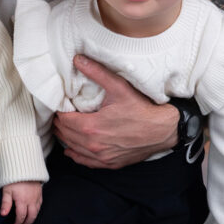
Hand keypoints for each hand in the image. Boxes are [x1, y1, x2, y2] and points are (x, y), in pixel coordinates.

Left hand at [0, 181, 42, 223]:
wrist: (24, 167)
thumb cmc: (14, 178)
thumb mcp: (7, 190)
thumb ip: (6, 203)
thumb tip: (3, 214)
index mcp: (22, 201)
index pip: (21, 216)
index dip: (17, 223)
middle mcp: (31, 201)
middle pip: (31, 217)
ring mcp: (37, 197)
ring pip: (37, 212)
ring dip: (32, 218)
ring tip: (26, 221)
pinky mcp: (40, 193)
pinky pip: (40, 205)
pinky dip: (37, 211)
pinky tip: (33, 211)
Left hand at [52, 55, 177, 168]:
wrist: (163, 130)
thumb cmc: (142, 109)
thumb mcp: (119, 87)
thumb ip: (96, 72)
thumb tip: (78, 59)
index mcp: (92, 127)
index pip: (64, 120)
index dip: (60, 111)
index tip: (61, 105)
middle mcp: (94, 145)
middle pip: (66, 134)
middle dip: (60, 124)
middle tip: (60, 114)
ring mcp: (102, 157)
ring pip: (73, 148)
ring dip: (66, 138)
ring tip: (63, 128)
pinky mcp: (110, 163)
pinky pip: (86, 162)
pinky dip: (76, 155)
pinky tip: (72, 150)